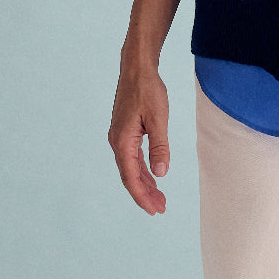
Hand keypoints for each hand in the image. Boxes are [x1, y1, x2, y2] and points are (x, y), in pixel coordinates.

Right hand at [108, 65, 170, 214]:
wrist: (137, 68)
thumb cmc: (148, 90)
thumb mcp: (158, 118)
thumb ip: (159, 146)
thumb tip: (161, 173)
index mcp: (122, 142)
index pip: (131, 178)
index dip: (142, 196)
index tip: (154, 210)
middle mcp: (117, 142)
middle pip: (130, 176)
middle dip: (145, 194)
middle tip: (161, 208)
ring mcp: (119, 137)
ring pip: (131, 168)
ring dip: (145, 183)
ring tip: (159, 197)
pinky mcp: (125, 131)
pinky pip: (133, 157)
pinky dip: (143, 169)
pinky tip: (153, 176)